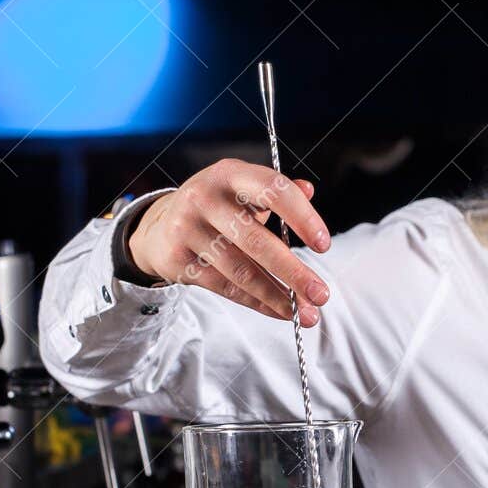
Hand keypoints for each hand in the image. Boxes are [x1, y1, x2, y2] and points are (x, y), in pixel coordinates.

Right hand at [126, 159, 331, 325]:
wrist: (162, 225)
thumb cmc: (220, 206)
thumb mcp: (245, 190)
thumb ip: (279, 191)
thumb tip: (309, 191)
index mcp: (231, 173)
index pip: (273, 190)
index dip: (302, 217)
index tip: (324, 245)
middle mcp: (206, 198)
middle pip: (256, 240)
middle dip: (294, 272)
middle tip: (321, 295)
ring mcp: (188, 228)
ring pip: (241, 271)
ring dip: (278, 296)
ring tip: (306, 313)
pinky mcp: (177, 258)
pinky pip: (225, 287)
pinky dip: (257, 302)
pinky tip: (279, 311)